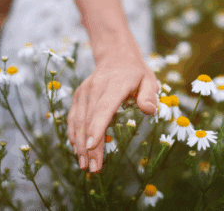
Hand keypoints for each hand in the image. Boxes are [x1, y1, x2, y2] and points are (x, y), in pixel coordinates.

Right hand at [67, 32, 158, 172]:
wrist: (116, 56)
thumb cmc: (137, 73)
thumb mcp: (150, 80)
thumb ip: (149, 95)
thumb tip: (150, 111)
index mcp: (116, 84)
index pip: (105, 107)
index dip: (98, 127)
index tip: (93, 146)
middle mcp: (96, 87)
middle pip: (90, 119)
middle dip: (90, 146)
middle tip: (93, 168)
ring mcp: (85, 91)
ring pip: (78, 120)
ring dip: (79, 144)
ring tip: (84, 165)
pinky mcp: (79, 96)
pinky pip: (73, 117)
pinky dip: (74, 134)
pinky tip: (77, 150)